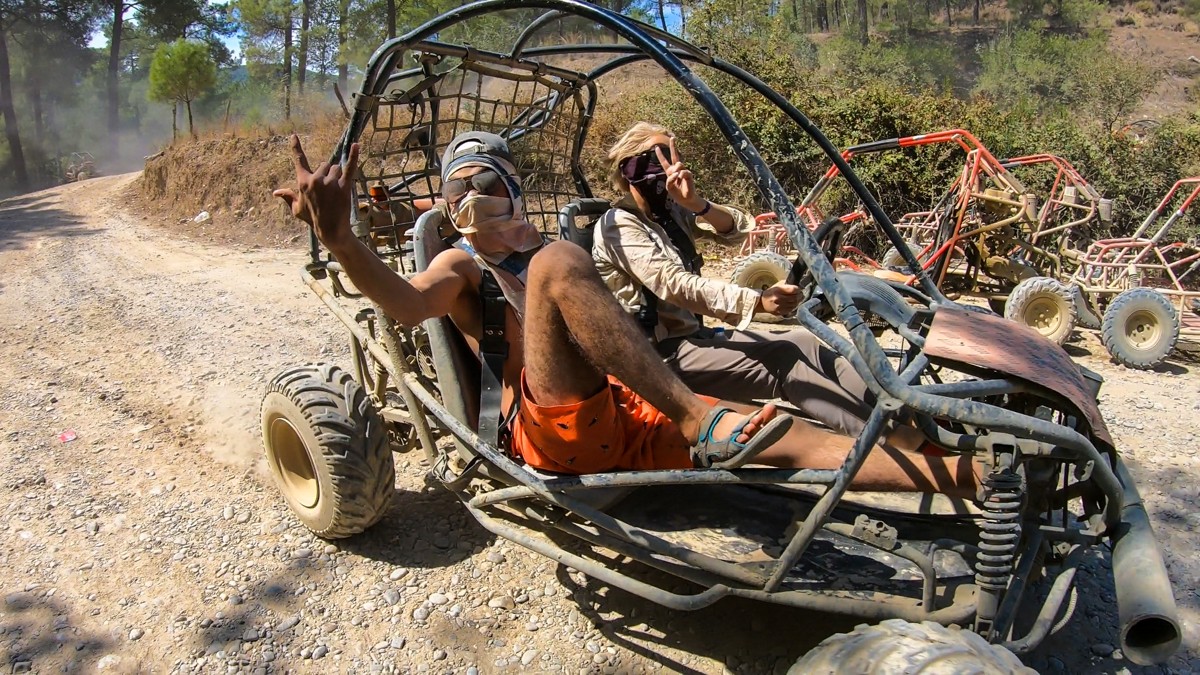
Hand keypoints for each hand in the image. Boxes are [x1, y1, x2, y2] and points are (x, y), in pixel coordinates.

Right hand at [272, 134, 359, 250]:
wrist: (330, 229)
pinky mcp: (344, 186)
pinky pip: (350, 167)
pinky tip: (356, 145)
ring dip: (337, 177)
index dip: (296, 147)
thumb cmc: (313, 219)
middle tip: (328, 191)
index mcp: (303, 182)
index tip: (294, 136)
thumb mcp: (297, 209)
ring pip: (336, 168)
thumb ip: (287, 197)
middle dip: (327, 174)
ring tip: (336, 193)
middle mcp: (316, 180)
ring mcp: (330, 183)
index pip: (299, 161)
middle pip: (324, 165)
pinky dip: (354, 155)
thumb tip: (275, 192)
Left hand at [655, 138, 705, 212]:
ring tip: (677, 178)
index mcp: (669, 172)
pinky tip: (681, 180)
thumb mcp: (668, 187)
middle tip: (673, 137)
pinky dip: (680, 176)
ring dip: (676, 170)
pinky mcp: (688, 174)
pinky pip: (683, 172)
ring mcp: (683, 171)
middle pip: (674, 155)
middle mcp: (676, 169)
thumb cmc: (676, 193)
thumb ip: (670, 179)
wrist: (685, 199)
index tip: (657, 147)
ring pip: (678, 163)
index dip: (660, 155)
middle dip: (673, 146)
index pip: (664, 162)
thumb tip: (678, 172)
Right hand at [757, 282, 800, 316]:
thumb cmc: (771, 293)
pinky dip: (794, 306)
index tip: (799, 289)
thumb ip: (787, 285)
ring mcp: (779, 306)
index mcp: (777, 290)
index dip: (798, 289)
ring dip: (798, 301)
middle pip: (795, 297)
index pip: (793, 289)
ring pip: (794, 304)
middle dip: (799, 295)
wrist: (762, 303)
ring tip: (798, 298)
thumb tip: (798, 286)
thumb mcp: (777, 286)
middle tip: (801, 294)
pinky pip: (791, 309)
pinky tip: (793, 303)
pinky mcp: (780, 312)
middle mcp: (778, 299)